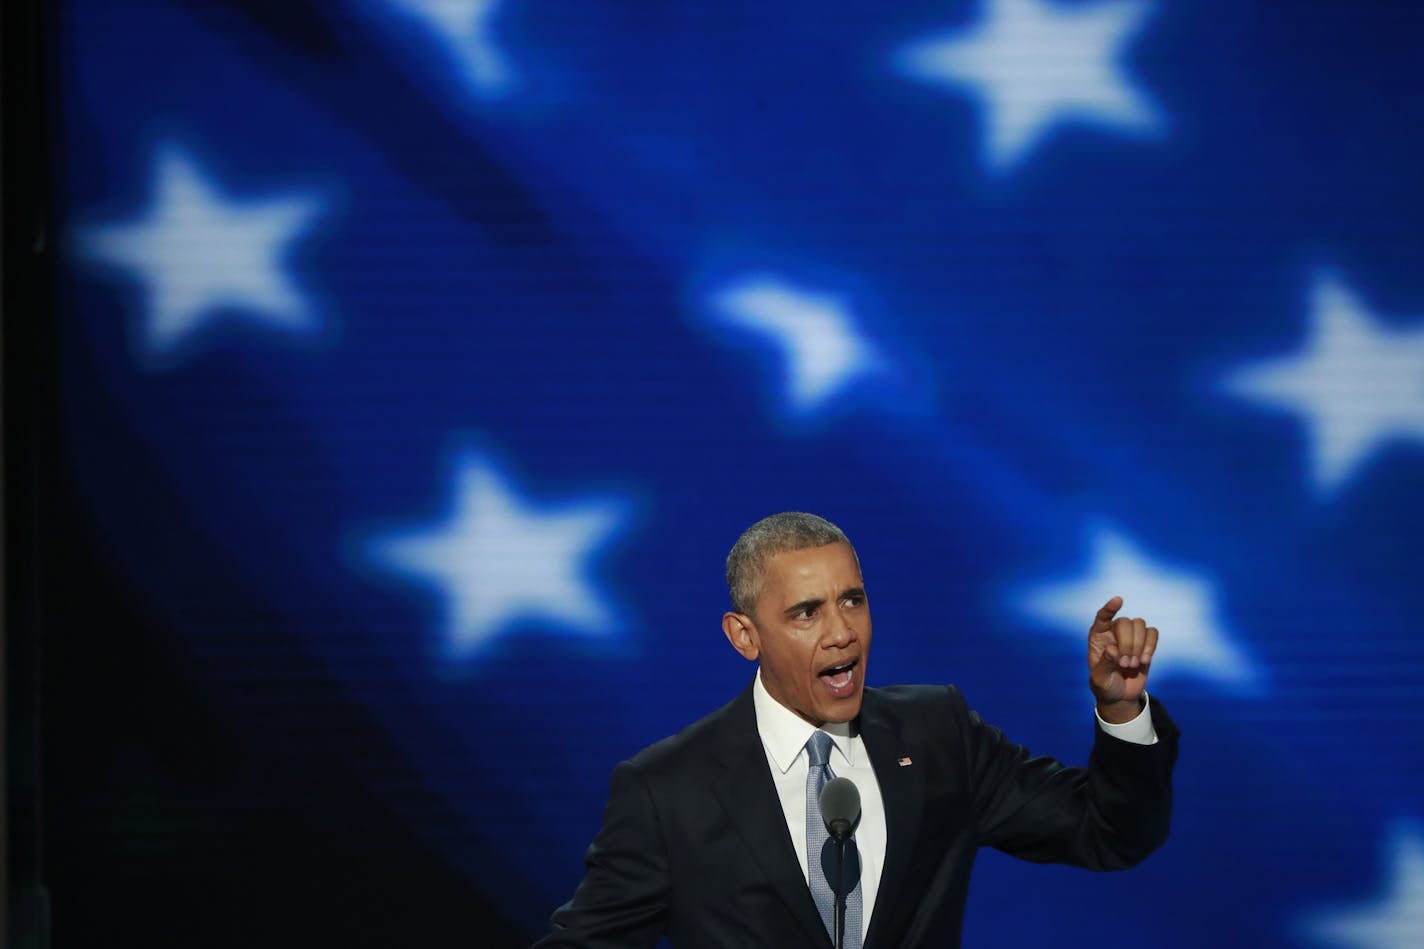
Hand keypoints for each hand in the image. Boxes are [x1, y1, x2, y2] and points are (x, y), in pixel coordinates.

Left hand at [1087, 596, 1156, 722]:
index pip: (1102, 616)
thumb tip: (1112, 649)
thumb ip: (1104, 664)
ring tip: (1132, 664)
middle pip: (1125, 622)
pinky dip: (1151, 645)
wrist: (1120, 696)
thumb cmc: (1105, 685)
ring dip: (1139, 645)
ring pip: (1140, 624)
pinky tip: (1144, 660)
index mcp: (1098, 637)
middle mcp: (1113, 632)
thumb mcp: (1099, 679)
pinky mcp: (1145, 644)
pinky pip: (1153, 633)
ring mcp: (1130, 637)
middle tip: (1124, 664)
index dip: (1110, 608)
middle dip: (1127, 643)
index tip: (1118, 600)